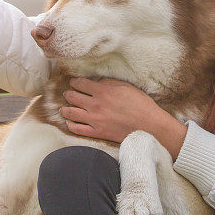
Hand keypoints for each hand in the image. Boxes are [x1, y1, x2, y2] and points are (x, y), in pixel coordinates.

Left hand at [60, 77, 187, 158]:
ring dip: (65, 109)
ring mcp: (95, 120)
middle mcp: (95, 105)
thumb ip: (109, 82)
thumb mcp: (126, 87)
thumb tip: (98, 81)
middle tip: (68, 94)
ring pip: (70, 113)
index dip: (74, 82)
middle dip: (68, 94)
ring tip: (64, 108)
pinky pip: (77, 129)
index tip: (74, 82)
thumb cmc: (141, 104)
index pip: (80, 83)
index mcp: (103, 91)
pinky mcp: (97, 132)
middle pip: (72, 97)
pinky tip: (70, 122)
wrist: (149, 126)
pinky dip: (70, 125)